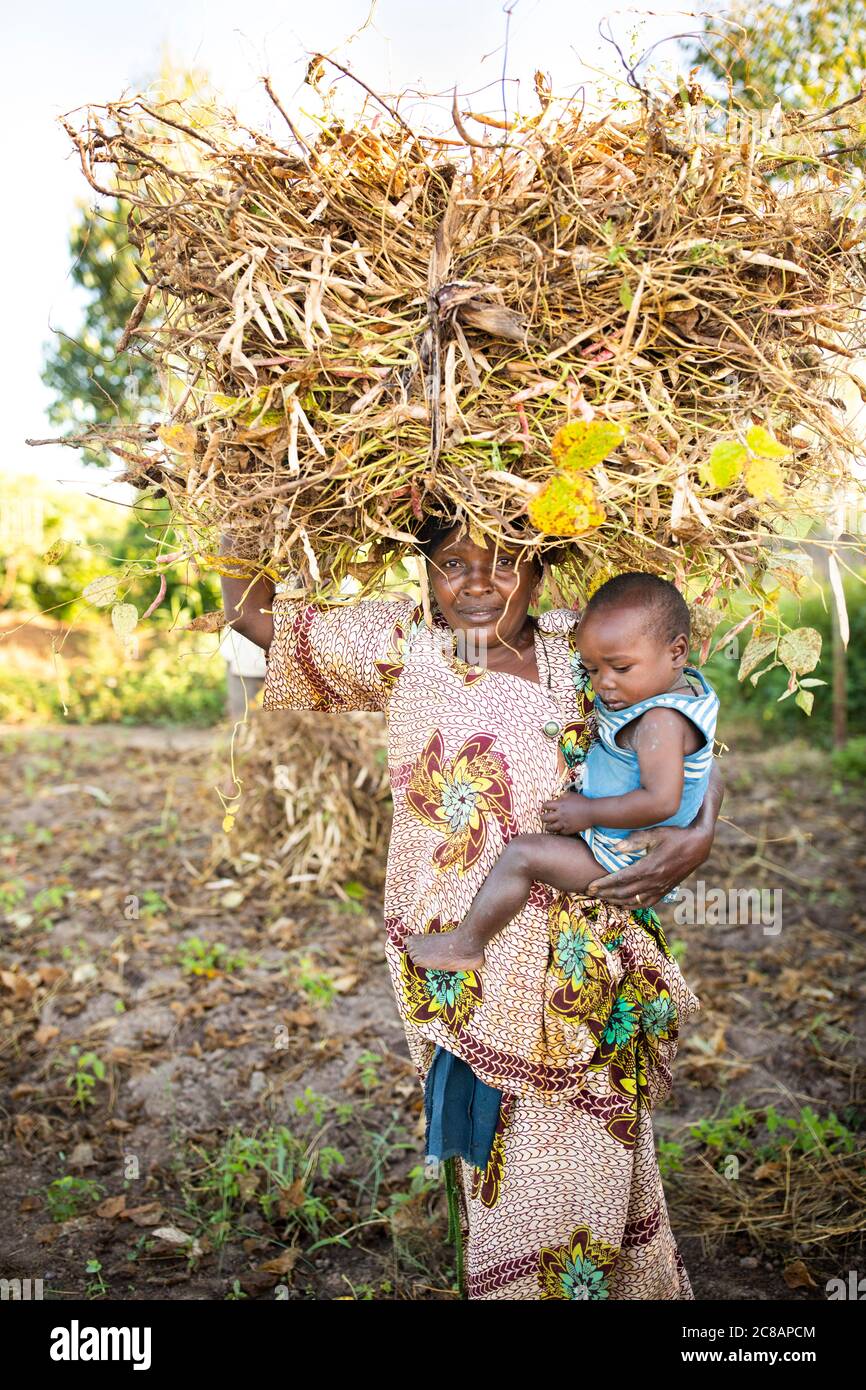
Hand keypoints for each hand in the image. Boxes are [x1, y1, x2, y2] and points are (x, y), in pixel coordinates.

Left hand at [540, 792, 594, 834]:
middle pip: (544, 818)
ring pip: (549, 828)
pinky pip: (559, 832)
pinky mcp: (568, 830)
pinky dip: (557, 831)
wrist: (592, 812)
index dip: (544, 806)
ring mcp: (564, 823)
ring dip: (548, 826)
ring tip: (548, 826)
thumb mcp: (571, 795)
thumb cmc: (582, 801)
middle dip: (543, 817)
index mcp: (560, 804)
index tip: (545, 807)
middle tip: (544, 817)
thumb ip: (562, 796)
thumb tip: (556, 800)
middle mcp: (560, 814)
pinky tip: (558, 829)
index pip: (545, 806)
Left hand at [586, 823, 712, 906]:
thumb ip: (635, 841)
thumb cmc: (675, 835)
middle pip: (623, 893)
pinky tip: (624, 904)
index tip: (589, 886)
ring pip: (633, 901)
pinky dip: (633, 906)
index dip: (603, 884)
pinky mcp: (666, 890)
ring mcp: (660, 888)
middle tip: (589, 893)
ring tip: (602, 898)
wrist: (699, 845)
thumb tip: (615, 848)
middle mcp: (654, 881)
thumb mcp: (656, 833)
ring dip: (616, 901)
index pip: (620, 879)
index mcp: (649, 867)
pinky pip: (647, 903)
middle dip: (605, 894)